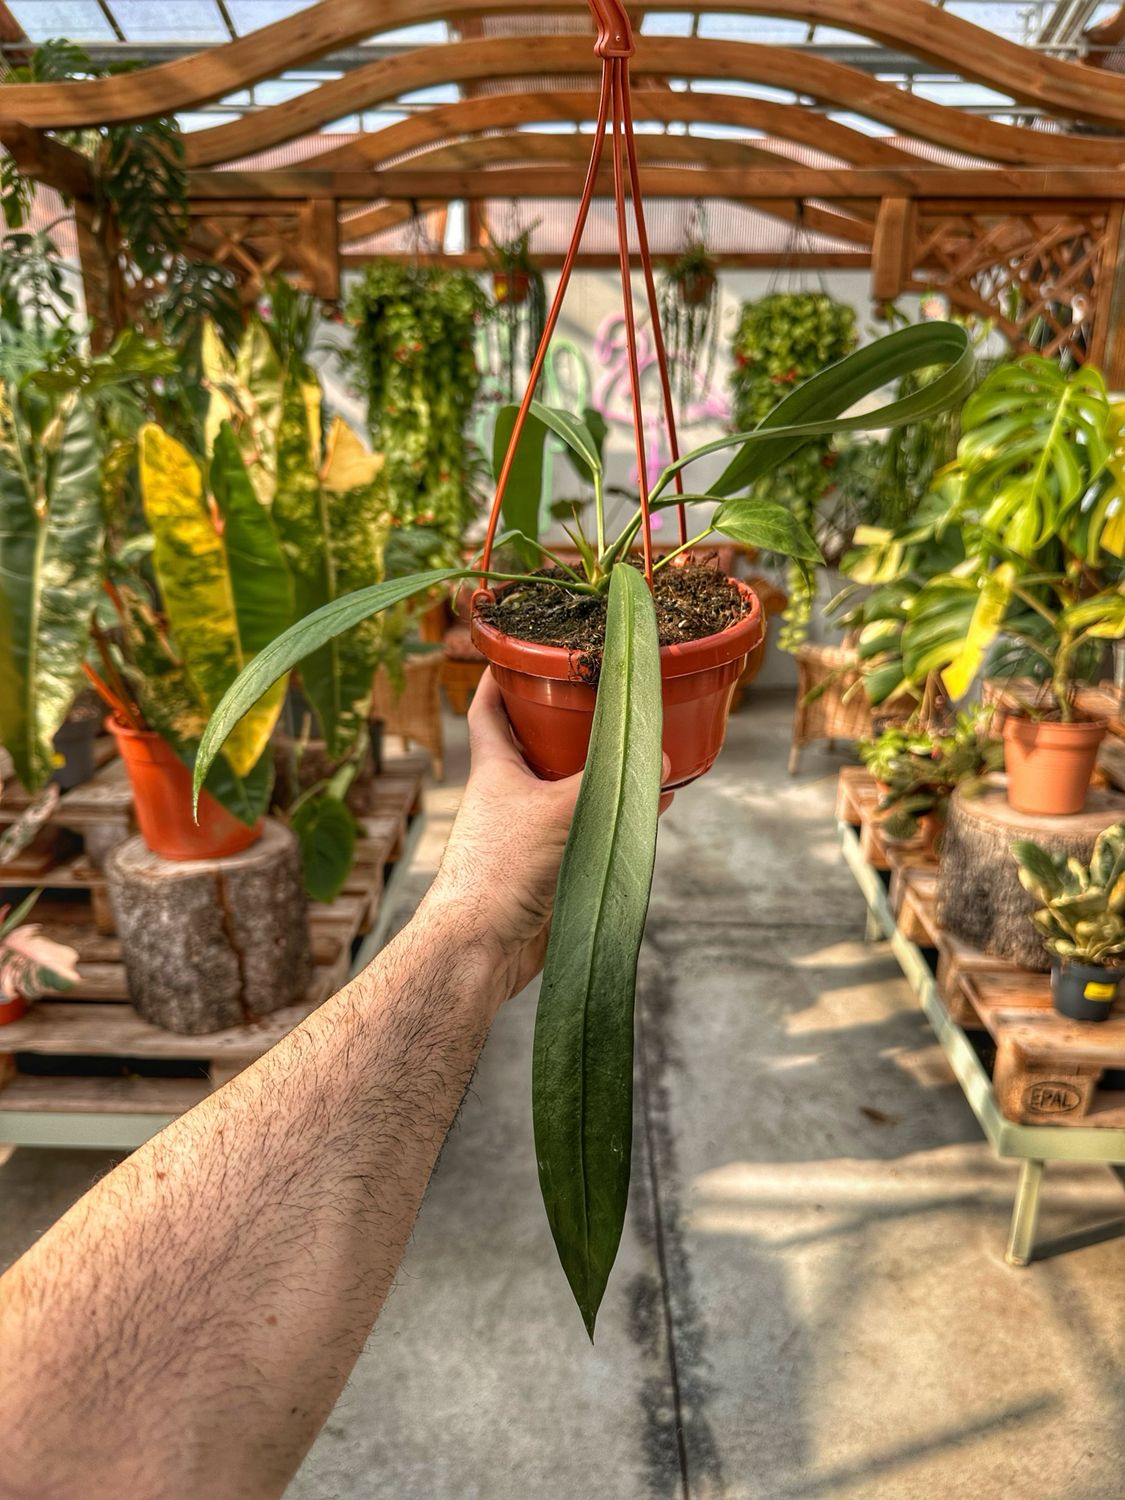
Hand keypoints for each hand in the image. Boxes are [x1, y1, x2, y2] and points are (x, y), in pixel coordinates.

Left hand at [425, 673, 673, 1008]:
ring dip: (602, 776)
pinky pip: (585, 833)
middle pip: (537, 746)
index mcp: (495, 768)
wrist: (480, 948)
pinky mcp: (547, 870)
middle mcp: (508, 796)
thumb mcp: (560, 812)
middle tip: (609, 701)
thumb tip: (660, 763)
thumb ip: (611, 785)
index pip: (488, 709)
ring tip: (644, 754)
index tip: (521, 651)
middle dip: (571, 724)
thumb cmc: (500, 871)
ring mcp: (526, 834)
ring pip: (567, 791)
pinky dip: (615, 820)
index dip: (499, 677)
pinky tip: (648, 815)